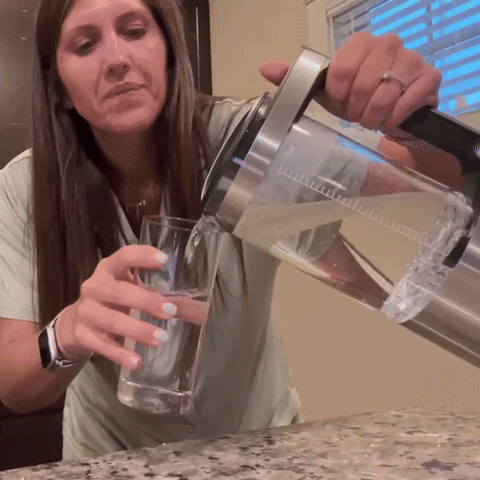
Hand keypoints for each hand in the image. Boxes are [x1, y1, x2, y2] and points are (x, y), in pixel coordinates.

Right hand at [55, 245, 206, 369]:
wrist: (74, 325)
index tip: (164, 260)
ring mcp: (85, 311)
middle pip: (118, 292)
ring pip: (111, 320)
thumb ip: (156, 295)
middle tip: (171, 312)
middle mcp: (93, 287)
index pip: (122, 257)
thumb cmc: (111, 301)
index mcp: (108, 270)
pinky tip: (138, 361)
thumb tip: (195, 308)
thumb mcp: (128, 290)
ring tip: (162, 338)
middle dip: (146, 301)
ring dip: (138, 330)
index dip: (141, 256)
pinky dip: (121, 354)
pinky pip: (102, 345)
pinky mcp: (82, 335)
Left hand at [261, 33, 439, 136]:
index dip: (337, 96)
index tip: (341, 102)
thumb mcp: (328, 90)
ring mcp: (411, 59)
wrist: (396, 111)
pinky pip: (405, 105)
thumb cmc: (360, 98)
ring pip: (382, 98)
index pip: (339, 72)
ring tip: (373, 118)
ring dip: (373, 118)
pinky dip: (393, 120)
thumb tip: (265, 69)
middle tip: (357, 114)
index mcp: (360, 43)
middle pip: (361, 86)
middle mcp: (388, 44)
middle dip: (355, 111)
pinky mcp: (430, 78)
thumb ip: (297, 78)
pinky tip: (392, 119)